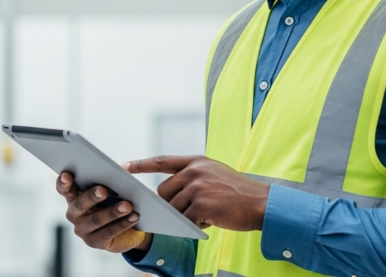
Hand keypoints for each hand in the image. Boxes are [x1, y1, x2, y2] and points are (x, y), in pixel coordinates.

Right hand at [56, 172, 151, 252]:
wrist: (126, 230)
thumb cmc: (114, 204)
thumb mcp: (110, 191)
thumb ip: (109, 181)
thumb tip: (122, 170)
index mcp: (74, 196)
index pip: (64, 189)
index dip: (63, 183)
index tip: (67, 175)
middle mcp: (74, 213)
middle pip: (79, 204)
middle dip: (91, 196)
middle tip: (103, 190)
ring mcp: (82, 229)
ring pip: (95, 220)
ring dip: (112, 212)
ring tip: (127, 205)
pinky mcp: (94, 242)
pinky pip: (108, 233)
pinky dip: (122, 224)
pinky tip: (133, 217)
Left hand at [123, 155, 269, 231]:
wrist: (261, 203)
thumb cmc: (237, 192)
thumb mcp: (214, 174)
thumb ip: (192, 178)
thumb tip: (166, 195)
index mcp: (196, 161)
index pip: (162, 161)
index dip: (141, 164)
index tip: (124, 166)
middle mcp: (194, 171)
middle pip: (163, 191)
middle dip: (170, 204)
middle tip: (188, 210)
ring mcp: (197, 187)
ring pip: (173, 207)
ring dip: (184, 215)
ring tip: (205, 214)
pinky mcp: (201, 204)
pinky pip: (185, 219)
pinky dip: (194, 224)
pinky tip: (209, 221)